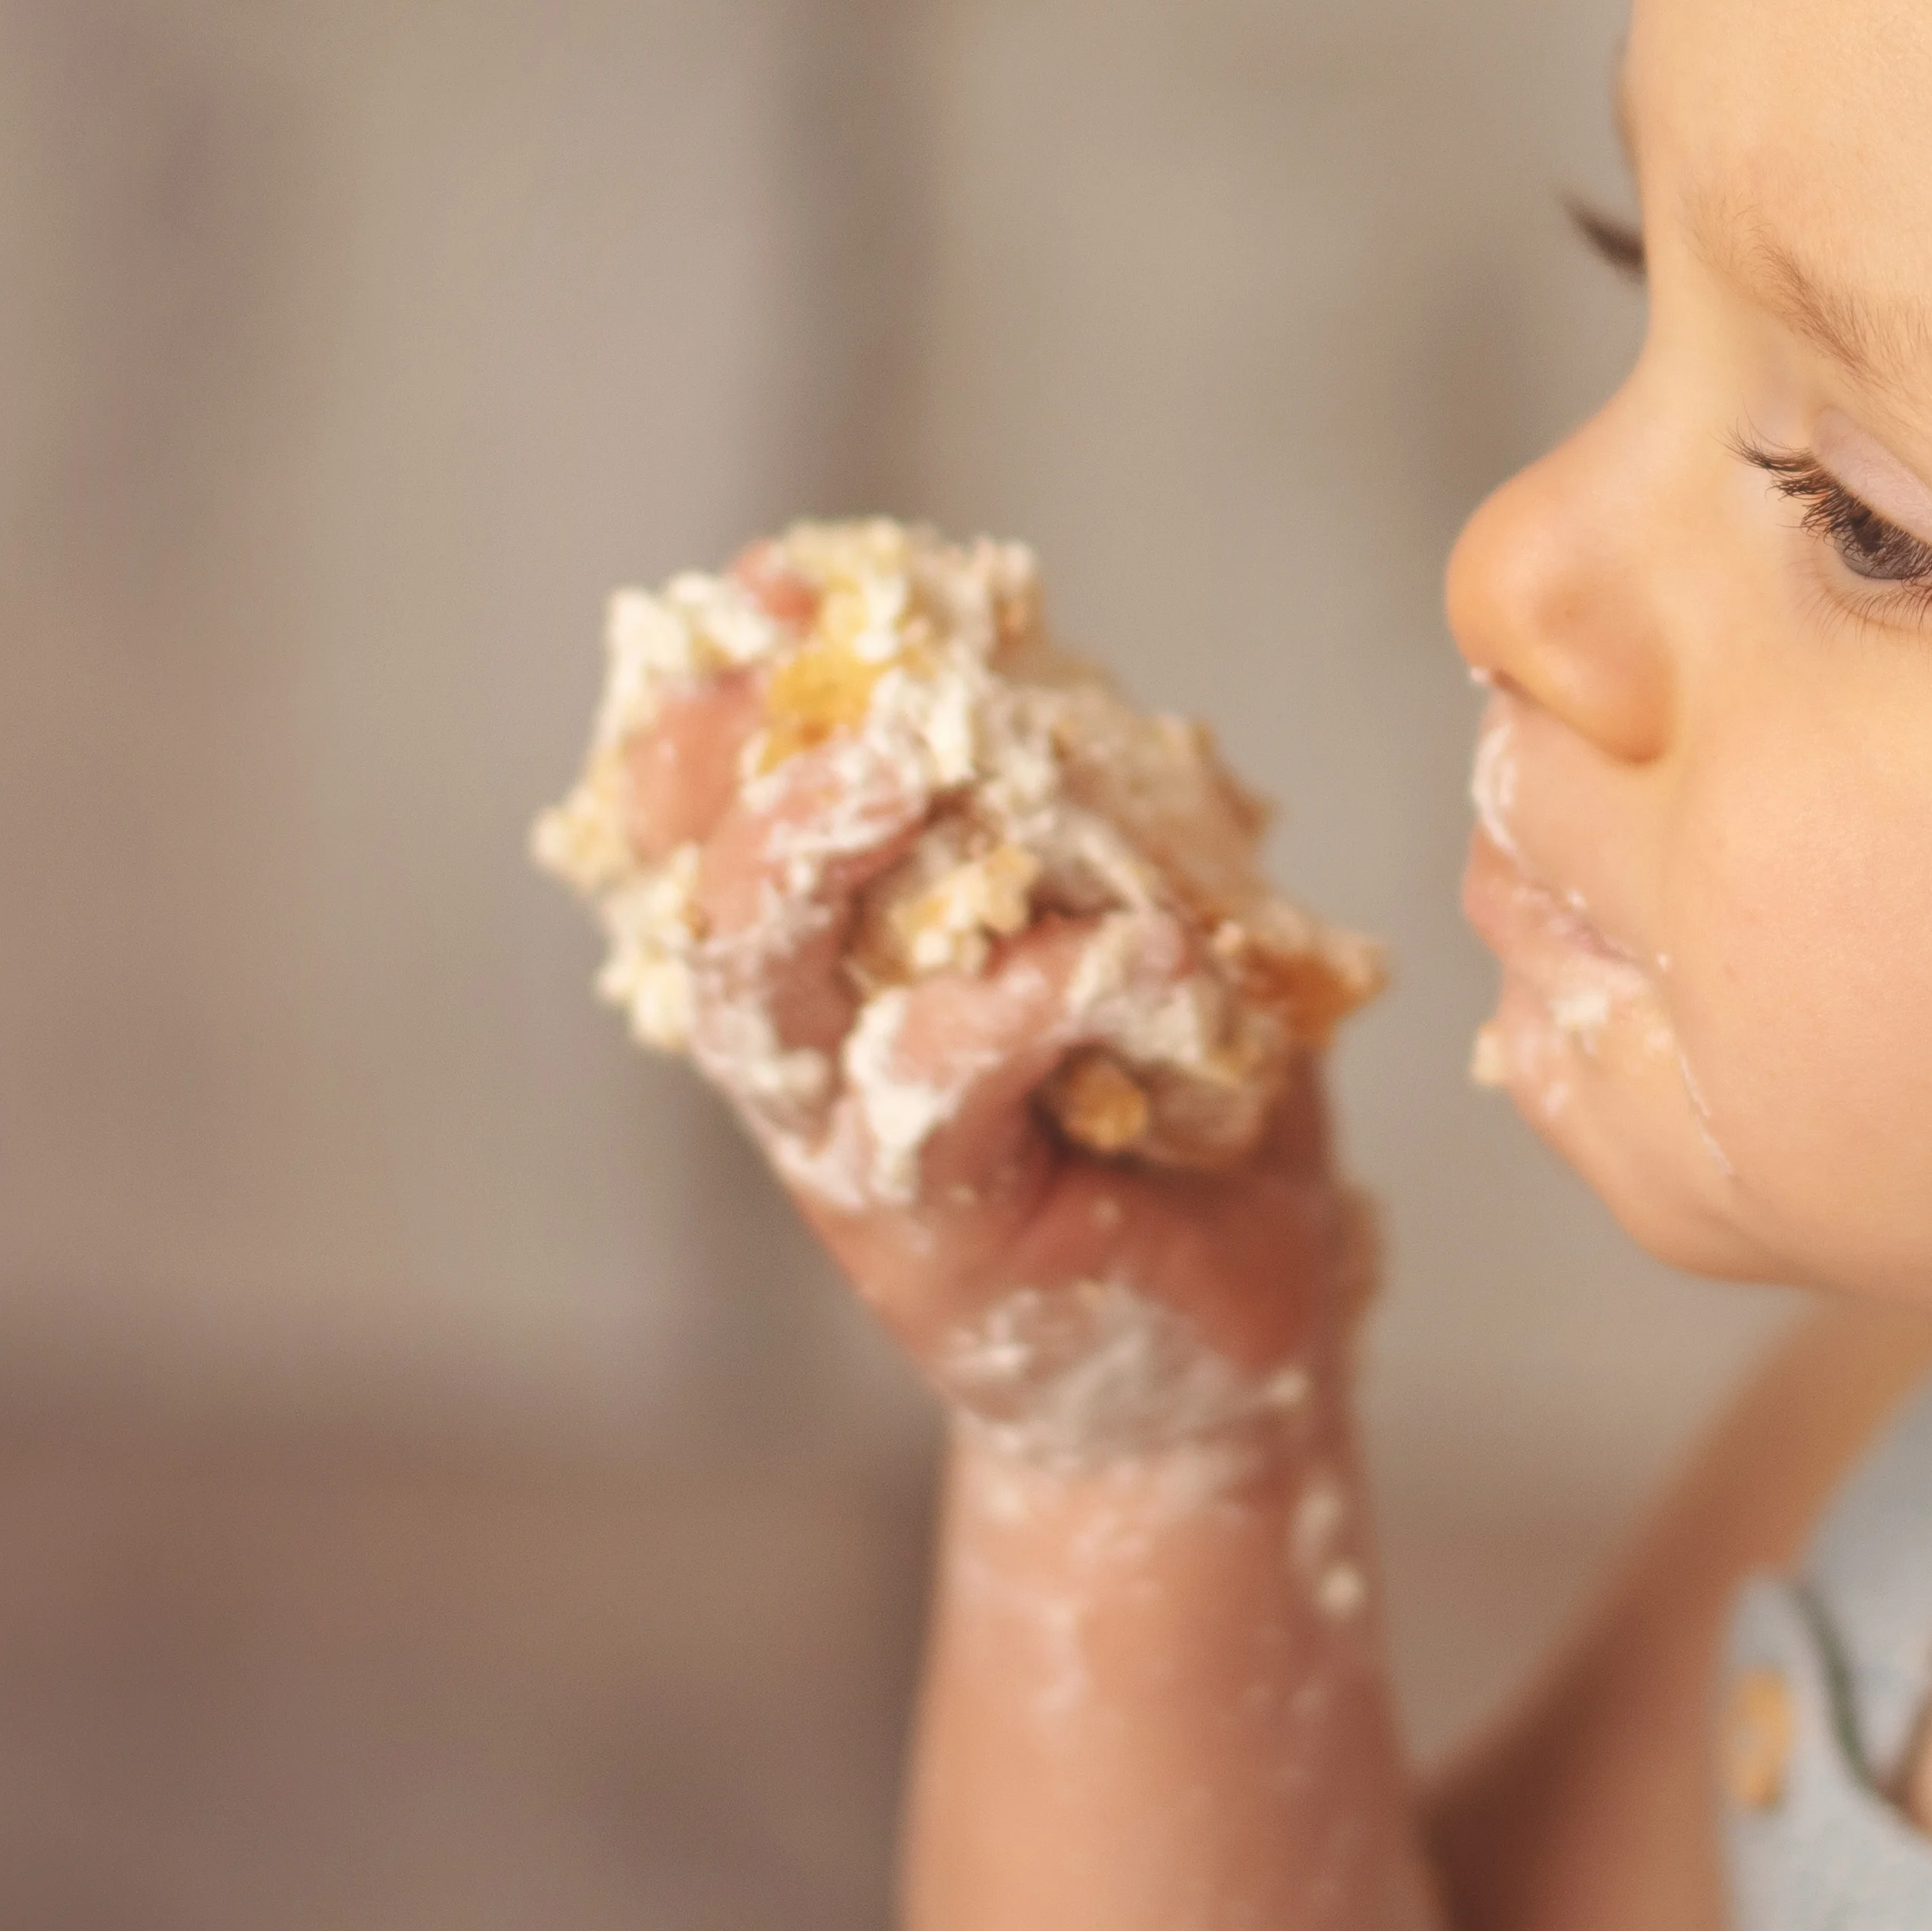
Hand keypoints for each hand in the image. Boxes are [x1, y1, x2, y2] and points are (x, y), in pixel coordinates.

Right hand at [616, 563, 1372, 1420]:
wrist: (1227, 1351)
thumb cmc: (1184, 1138)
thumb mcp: (1157, 939)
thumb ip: (1115, 825)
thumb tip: (1095, 688)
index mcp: (845, 961)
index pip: (723, 807)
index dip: (734, 687)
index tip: (783, 579)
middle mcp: (815, 1048)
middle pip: (705, 883)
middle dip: (749, 753)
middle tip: (844, 656)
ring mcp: (848, 1145)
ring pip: (763, 983)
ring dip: (822, 848)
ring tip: (921, 753)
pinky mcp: (923, 1234)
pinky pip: (940, 1077)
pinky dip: (1046, 988)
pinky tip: (1146, 949)